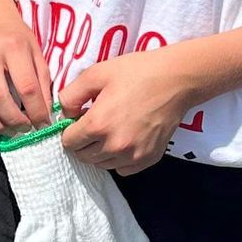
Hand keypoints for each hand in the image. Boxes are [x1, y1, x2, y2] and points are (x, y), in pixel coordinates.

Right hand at [0, 0, 54, 136]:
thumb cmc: (15, 37)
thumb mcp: (35, 51)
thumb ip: (41, 82)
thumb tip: (44, 115)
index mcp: (12, 46)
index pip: (26, 86)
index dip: (37, 111)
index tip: (44, 123)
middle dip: (14, 120)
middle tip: (25, 128)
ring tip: (9, 130)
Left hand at [60, 47, 194, 173]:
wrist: (176, 79)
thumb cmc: (136, 72)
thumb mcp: (96, 74)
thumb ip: (71, 95)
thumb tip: (65, 114)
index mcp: (98, 125)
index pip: (69, 143)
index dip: (70, 130)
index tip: (80, 119)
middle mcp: (114, 146)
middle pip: (84, 156)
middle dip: (83, 142)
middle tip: (95, 122)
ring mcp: (133, 155)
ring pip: (102, 164)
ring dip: (100, 151)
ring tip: (111, 129)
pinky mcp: (149, 159)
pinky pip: (123, 169)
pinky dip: (119, 159)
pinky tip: (125, 139)